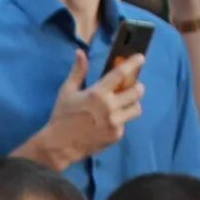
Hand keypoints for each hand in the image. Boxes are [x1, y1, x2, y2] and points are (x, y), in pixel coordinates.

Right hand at [26, 51, 143, 169]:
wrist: (58, 147)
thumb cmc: (62, 117)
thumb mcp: (67, 92)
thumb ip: (78, 71)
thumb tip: (80, 52)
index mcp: (97, 93)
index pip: (121, 74)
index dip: (133, 63)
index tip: (140, 58)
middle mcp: (109, 107)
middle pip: (137, 91)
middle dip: (136, 87)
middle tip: (130, 88)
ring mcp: (114, 122)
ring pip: (136, 108)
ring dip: (131, 105)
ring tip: (121, 106)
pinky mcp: (115, 135)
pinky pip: (125, 124)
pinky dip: (119, 121)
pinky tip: (107, 124)